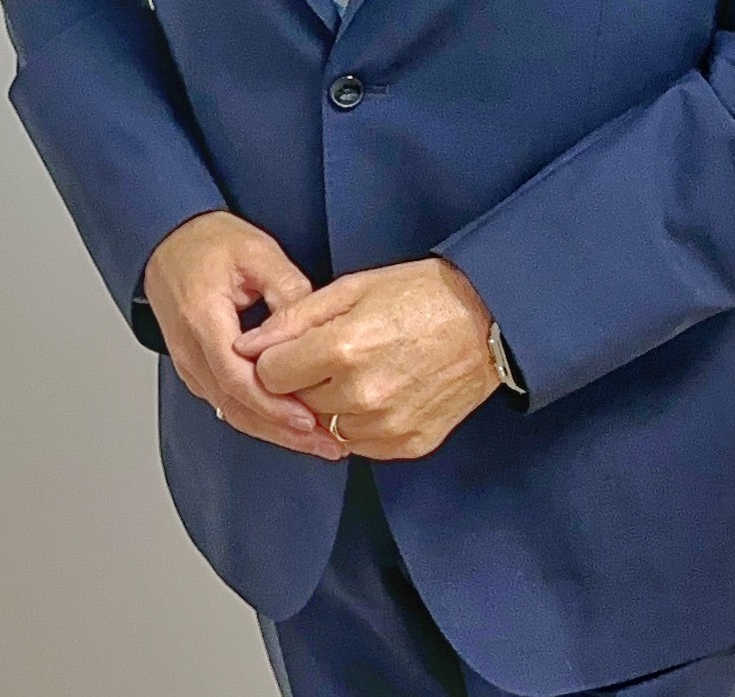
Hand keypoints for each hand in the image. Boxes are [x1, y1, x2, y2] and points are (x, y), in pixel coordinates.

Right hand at [142, 212, 346, 460]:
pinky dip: (260, 418)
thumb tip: (315, 331)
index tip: (310, 419)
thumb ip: (288, 290)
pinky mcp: (197, 371)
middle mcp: (191, 351)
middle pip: (235, 406)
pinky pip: (228, 402)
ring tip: (319, 442)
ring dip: (275, 431)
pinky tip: (290, 424)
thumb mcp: (257, 253)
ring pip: (232, 412)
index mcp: (203, 318)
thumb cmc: (208, 244)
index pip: (236, 376)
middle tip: (328, 444)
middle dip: (283, 431)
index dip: (274, 403)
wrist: (167, 243)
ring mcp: (190, 365)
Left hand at [231, 257, 499, 460]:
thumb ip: (294, 317)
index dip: (276, 358)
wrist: (488, 320)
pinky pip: (358, 443)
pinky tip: (381, 389)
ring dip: (331, 404)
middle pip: (295, 403)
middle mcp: (360, 396)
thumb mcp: (353, 287)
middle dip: (303, 379)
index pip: (269, 374)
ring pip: (325, 427)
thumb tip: (246, 345)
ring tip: (361, 370)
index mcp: (342, 349)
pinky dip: (359, 422)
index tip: (293, 345)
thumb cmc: (420, 293)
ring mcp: (385, 426)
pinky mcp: (406, 446)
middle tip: (333, 353)